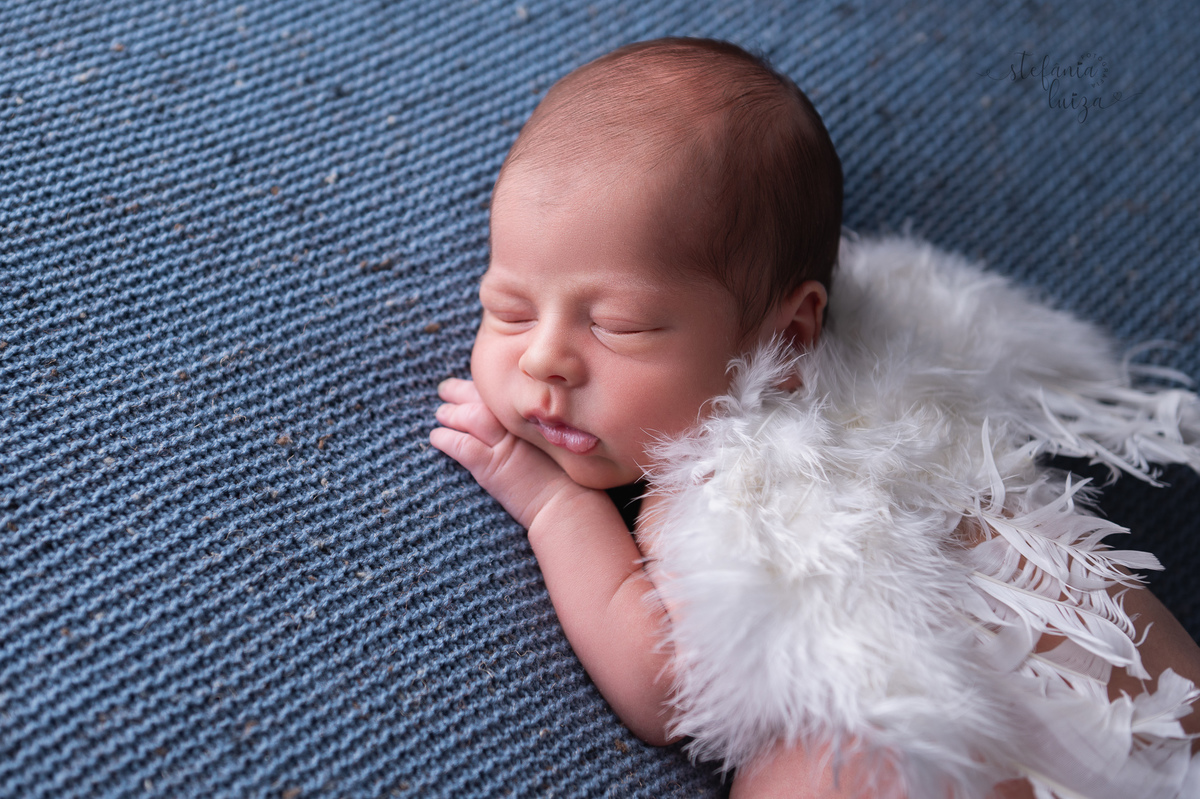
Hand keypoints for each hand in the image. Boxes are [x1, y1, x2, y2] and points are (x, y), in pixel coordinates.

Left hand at [430, 378, 578, 528]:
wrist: (570, 505)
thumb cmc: (572, 480)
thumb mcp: (560, 445)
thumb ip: (544, 431)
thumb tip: (529, 425)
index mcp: (537, 418)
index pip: (503, 394)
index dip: (485, 388)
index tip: (474, 385)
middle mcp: (520, 425)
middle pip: (485, 398)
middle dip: (462, 391)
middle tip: (446, 388)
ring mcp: (505, 445)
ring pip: (471, 417)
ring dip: (451, 413)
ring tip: (440, 413)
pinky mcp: (492, 467)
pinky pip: (463, 445)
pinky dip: (446, 439)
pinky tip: (436, 437)